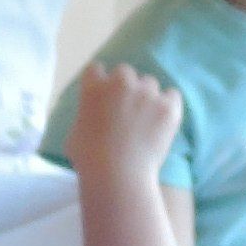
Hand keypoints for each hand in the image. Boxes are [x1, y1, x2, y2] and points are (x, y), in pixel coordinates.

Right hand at [65, 63, 183, 181]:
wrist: (117, 176)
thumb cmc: (89, 161)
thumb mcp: (73, 135)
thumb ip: (84, 118)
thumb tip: (90, 118)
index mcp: (93, 88)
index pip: (96, 69)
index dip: (100, 82)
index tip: (103, 95)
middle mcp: (120, 83)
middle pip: (124, 71)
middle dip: (124, 86)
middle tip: (125, 108)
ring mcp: (146, 93)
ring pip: (149, 83)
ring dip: (146, 96)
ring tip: (145, 119)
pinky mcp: (168, 106)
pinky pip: (172, 95)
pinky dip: (168, 104)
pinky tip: (162, 120)